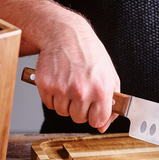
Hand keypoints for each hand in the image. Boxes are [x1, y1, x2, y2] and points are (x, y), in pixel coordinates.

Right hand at [0, 0, 119, 131]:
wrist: (65, 34)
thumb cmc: (89, 53)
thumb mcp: (110, 75)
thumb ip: (112, 102)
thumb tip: (103, 125)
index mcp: (101, 89)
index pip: (97, 120)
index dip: (95, 116)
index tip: (93, 110)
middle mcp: (82, 91)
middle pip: (79, 119)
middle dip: (79, 108)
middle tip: (80, 91)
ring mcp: (62, 89)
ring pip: (62, 112)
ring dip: (65, 102)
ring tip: (69, 83)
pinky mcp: (46, 86)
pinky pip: (49, 104)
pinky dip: (53, 96)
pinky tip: (59, 81)